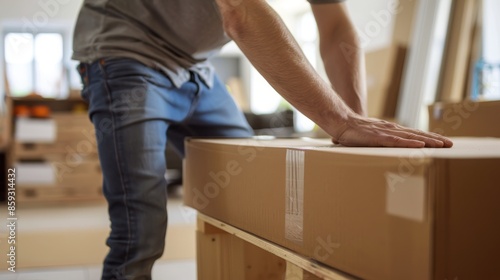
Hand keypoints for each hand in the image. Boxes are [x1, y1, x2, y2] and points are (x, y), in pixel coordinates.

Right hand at [331, 115, 452, 147]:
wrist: (341, 122)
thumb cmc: (353, 131)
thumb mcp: (370, 137)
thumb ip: (379, 141)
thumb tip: (383, 148)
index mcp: (391, 130)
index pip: (414, 134)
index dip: (429, 138)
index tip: (443, 142)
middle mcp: (392, 129)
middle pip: (417, 134)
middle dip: (435, 139)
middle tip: (451, 144)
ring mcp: (386, 132)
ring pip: (411, 137)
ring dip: (427, 140)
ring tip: (441, 145)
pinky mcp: (378, 137)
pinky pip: (397, 141)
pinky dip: (409, 143)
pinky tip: (420, 145)